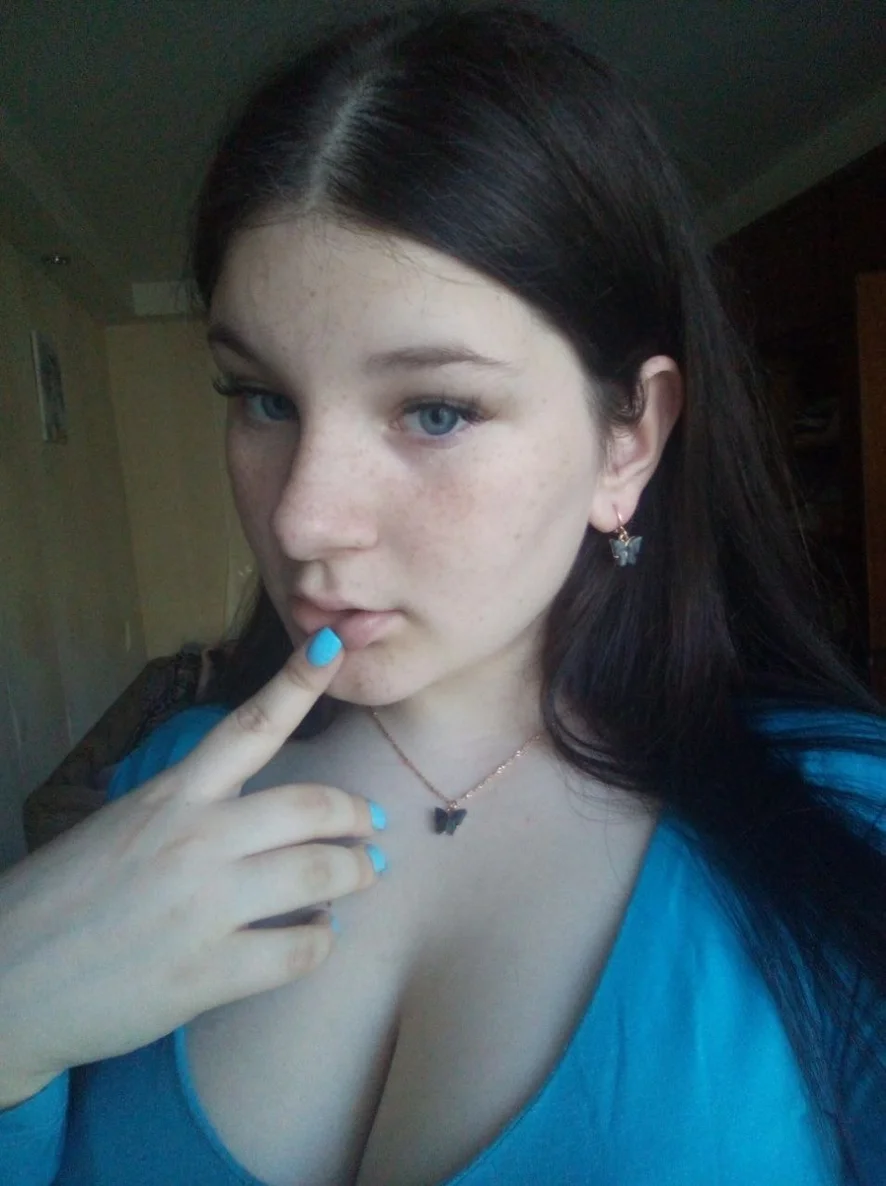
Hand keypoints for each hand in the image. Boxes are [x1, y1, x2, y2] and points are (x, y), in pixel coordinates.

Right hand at [0, 629, 382, 1104]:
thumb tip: (264, 820)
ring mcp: (203, 907)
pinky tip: (317, 933)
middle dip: (356, 814)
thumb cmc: (62, 901)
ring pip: (320, 874)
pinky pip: (299, 950)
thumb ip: (190, 812)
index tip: (334, 645)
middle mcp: (193, 840)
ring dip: (356, 873)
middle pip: (310, 805)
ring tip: (362, 876)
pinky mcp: (206, 974)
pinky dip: (322, 938)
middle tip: (371, 826)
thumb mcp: (122, 827)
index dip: (297, 683)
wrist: (3, 985)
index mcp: (169, 796)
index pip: (248, 727)